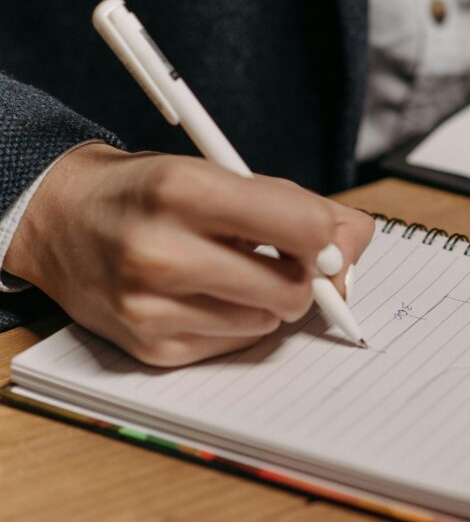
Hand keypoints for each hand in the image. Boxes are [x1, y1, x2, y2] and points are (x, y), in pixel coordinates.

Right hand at [5, 143, 373, 365]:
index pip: (302, 228)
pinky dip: (237, 322)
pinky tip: (206, 296)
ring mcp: (152, 307)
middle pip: (292, 290)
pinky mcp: (150, 349)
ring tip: (232, 272)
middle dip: (303, 278)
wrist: (61, 220)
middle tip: (283, 261)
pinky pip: (235, 345)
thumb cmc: (153, 193)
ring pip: (268, 322)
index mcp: (185, 191)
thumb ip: (299, 206)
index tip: (320, 240)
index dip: (325, 238)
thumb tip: (355, 245)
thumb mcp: (221, 173)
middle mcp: (162, 252)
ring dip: (268, 300)